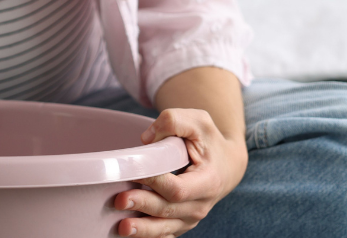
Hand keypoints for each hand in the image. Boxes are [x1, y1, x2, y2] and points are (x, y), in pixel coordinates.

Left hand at [114, 109, 248, 236]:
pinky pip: (165, 234)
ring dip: (143, 229)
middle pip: (168, 209)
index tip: (135, 173)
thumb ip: (174, 121)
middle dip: (143, 205)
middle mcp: (201, 205)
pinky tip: (133, 236)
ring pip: (166, 227)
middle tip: (120, 200)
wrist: (226, 164)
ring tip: (121, 227)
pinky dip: (149, 236)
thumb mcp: (198, 121)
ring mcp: (191, 217)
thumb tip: (147, 139)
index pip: (178, 188)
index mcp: (208, 182)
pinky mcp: (181, 222)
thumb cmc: (208, 140)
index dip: (156, 182)